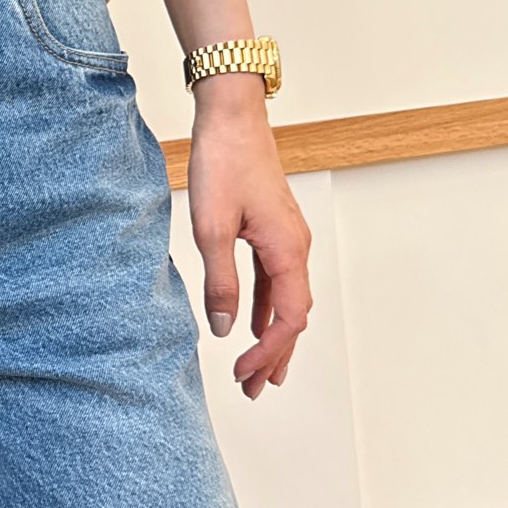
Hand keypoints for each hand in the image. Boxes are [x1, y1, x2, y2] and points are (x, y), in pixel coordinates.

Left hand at [187, 77, 311, 398]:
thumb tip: (222, 328)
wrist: (232, 117)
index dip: (269, 352)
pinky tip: (251, 324)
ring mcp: (287, 239)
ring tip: (259, 371)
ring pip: (287, 301)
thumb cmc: (224, 163)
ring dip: (273, 336)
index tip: (244, 375)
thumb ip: (220, 281)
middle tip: (255, 390)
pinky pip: (276, 281)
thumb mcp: (211, 228)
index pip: (290, 319)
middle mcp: (296, 248)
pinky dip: (267, 309)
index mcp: (288, 250)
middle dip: (276, 356)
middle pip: (294, 317)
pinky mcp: (273, 231)